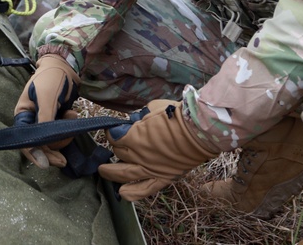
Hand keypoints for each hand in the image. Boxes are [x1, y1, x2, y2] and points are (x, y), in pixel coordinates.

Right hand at [13, 54, 79, 168]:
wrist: (66, 67)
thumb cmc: (51, 78)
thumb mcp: (46, 97)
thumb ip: (44, 119)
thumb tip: (44, 143)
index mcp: (23, 116)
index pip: (25, 141)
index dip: (34, 153)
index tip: (45, 164)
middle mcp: (31, 122)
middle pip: (39, 146)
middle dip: (52, 151)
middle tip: (63, 161)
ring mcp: (45, 122)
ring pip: (53, 141)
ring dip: (65, 134)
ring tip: (72, 115)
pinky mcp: (57, 121)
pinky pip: (62, 134)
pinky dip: (69, 127)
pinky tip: (73, 114)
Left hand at [98, 99, 218, 201]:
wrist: (199, 132)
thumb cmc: (177, 116)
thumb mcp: (152, 108)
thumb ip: (139, 116)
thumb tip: (132, 120)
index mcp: (135, 137)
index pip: (115, 137)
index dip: (113, 133)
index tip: (114, 130)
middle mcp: (139, 155)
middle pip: (119, 153)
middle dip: (116, 147)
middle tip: (117, 144)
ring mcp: (150, 169)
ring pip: (124, 172)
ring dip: (111, 171)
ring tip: (103, 170)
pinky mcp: (163, 178)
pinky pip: (144, 189)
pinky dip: (132, 193)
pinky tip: (122, 193)